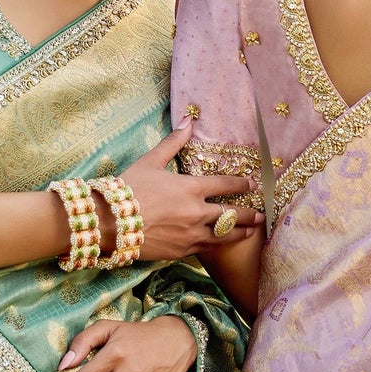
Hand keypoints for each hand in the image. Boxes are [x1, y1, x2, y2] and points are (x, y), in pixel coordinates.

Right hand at [118, 121, 260, 259]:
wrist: (109, 223)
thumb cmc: (128, 188)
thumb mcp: (151, 161)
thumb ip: (173, 142)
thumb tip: (189, 120)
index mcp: (191, 188)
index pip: (226, 184)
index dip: (242, 184)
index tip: (253, 184)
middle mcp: (197, 212)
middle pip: (232, 214)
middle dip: (250, 214)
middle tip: (261, 215)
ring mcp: (190, 235)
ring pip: (224, 235)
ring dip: (240, 233)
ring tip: (251, 232)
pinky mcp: (181, 251)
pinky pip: (206, 249)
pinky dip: (217, 245)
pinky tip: (223, 245)